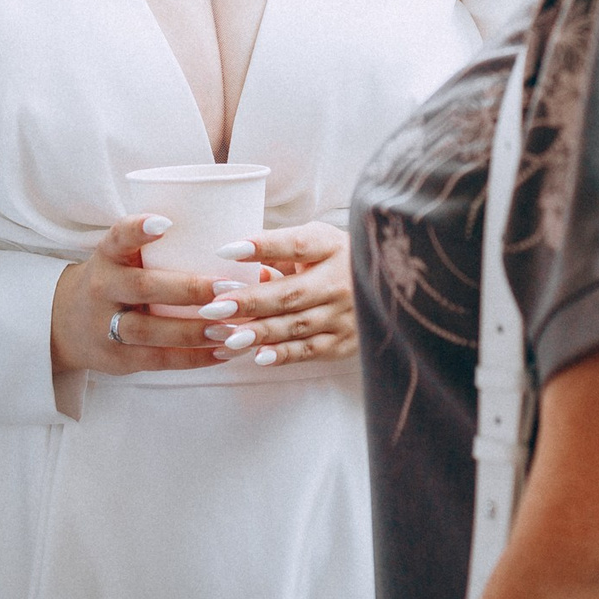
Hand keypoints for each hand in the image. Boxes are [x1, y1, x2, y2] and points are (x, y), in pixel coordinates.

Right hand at [50, 213, 242, 376]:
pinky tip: (223, 352)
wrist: (68, 323)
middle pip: (143, 287)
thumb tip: (245, 254)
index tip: (165, 222)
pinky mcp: (117, 358)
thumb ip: (166, 251)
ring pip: (150, 331)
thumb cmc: (118, 281)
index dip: (138, 229)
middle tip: (227, 287)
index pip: (118, 237)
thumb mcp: (124, 258)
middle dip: (188, 288)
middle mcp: (103, 288)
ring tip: (230, 329)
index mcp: (107, 256)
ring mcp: (106, 326)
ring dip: (193, 331)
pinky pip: (158, 360)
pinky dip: (193, 358)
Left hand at [211, 222, 354, 367]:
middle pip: (291, 292)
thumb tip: (246, 273)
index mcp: (331, 246)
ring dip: (259, 332)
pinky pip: (309, 350)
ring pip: (296, 325)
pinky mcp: (345, 341)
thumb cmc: (334, 258)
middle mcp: (341, 280)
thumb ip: (281, 254)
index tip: (225, 251)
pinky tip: (258, 356)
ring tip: (226, 335)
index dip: (262, 247)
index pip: (295, 244)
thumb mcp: (315, 243)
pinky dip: (283, 354)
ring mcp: (345, 314)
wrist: (384, 285)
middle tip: (214, 306)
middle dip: (249, 301)